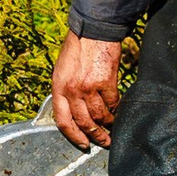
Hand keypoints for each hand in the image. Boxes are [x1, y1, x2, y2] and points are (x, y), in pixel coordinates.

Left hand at [49, 33, 123, 148]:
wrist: (93, 31)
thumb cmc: (77, 48)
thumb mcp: (62, 70)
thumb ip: (65, 90)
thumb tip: (73, 110)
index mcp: (58, 87)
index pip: (62, 120)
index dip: (73, 136)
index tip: (82, 144)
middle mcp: (72, 90)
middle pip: (83, 122)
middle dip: (95, 136)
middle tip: (104, 142)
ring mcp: (89, 87)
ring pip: (99, 116)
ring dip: (107, 125)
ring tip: (112, 128)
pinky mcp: (106, 82)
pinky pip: (112, 103)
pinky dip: (116, 110)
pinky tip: (118, 111)